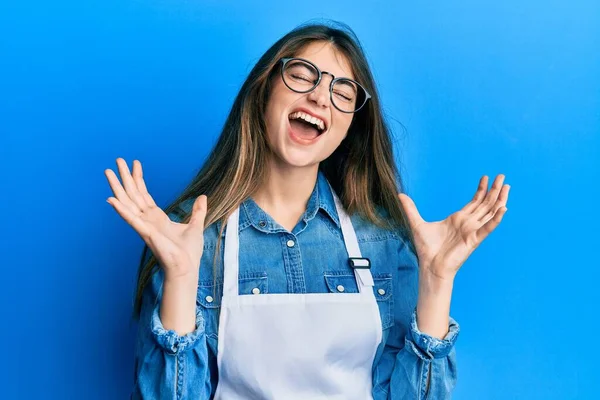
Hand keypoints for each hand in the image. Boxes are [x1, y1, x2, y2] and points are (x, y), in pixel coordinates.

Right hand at [104, 158, 206, 280]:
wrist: (187, 267)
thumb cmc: (189, 252)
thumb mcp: (195, 225)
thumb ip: (198, 211)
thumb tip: (203, 197)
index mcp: (157, 217)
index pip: (144, 194)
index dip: (139, 178)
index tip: (135, 163)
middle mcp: (147, 220)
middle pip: (132, 194)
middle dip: (125, 177)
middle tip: (117, 160)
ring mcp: (144, 226)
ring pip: (127, 202)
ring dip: (117, 187)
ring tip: (108, 172)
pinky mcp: (146, 233)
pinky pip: (131, 219)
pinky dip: (121, 210)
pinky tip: (111, 199)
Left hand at [398, 174, 509, 280]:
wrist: (430, 265)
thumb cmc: (427, 248)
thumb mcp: (416, 223)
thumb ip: (410, 208)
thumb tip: (400, 195)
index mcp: (458, 219)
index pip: (474, 201)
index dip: (481, 189)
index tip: (486, 177)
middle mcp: (468, 223)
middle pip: (485, 204)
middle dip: (494, 190)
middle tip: (502, 176)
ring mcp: (473, 231)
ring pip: (490, 213)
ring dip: (499, 200)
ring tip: (506, 187)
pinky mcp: (474, 240)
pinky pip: (488, 228)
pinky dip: (496, 219)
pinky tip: (503, 209)